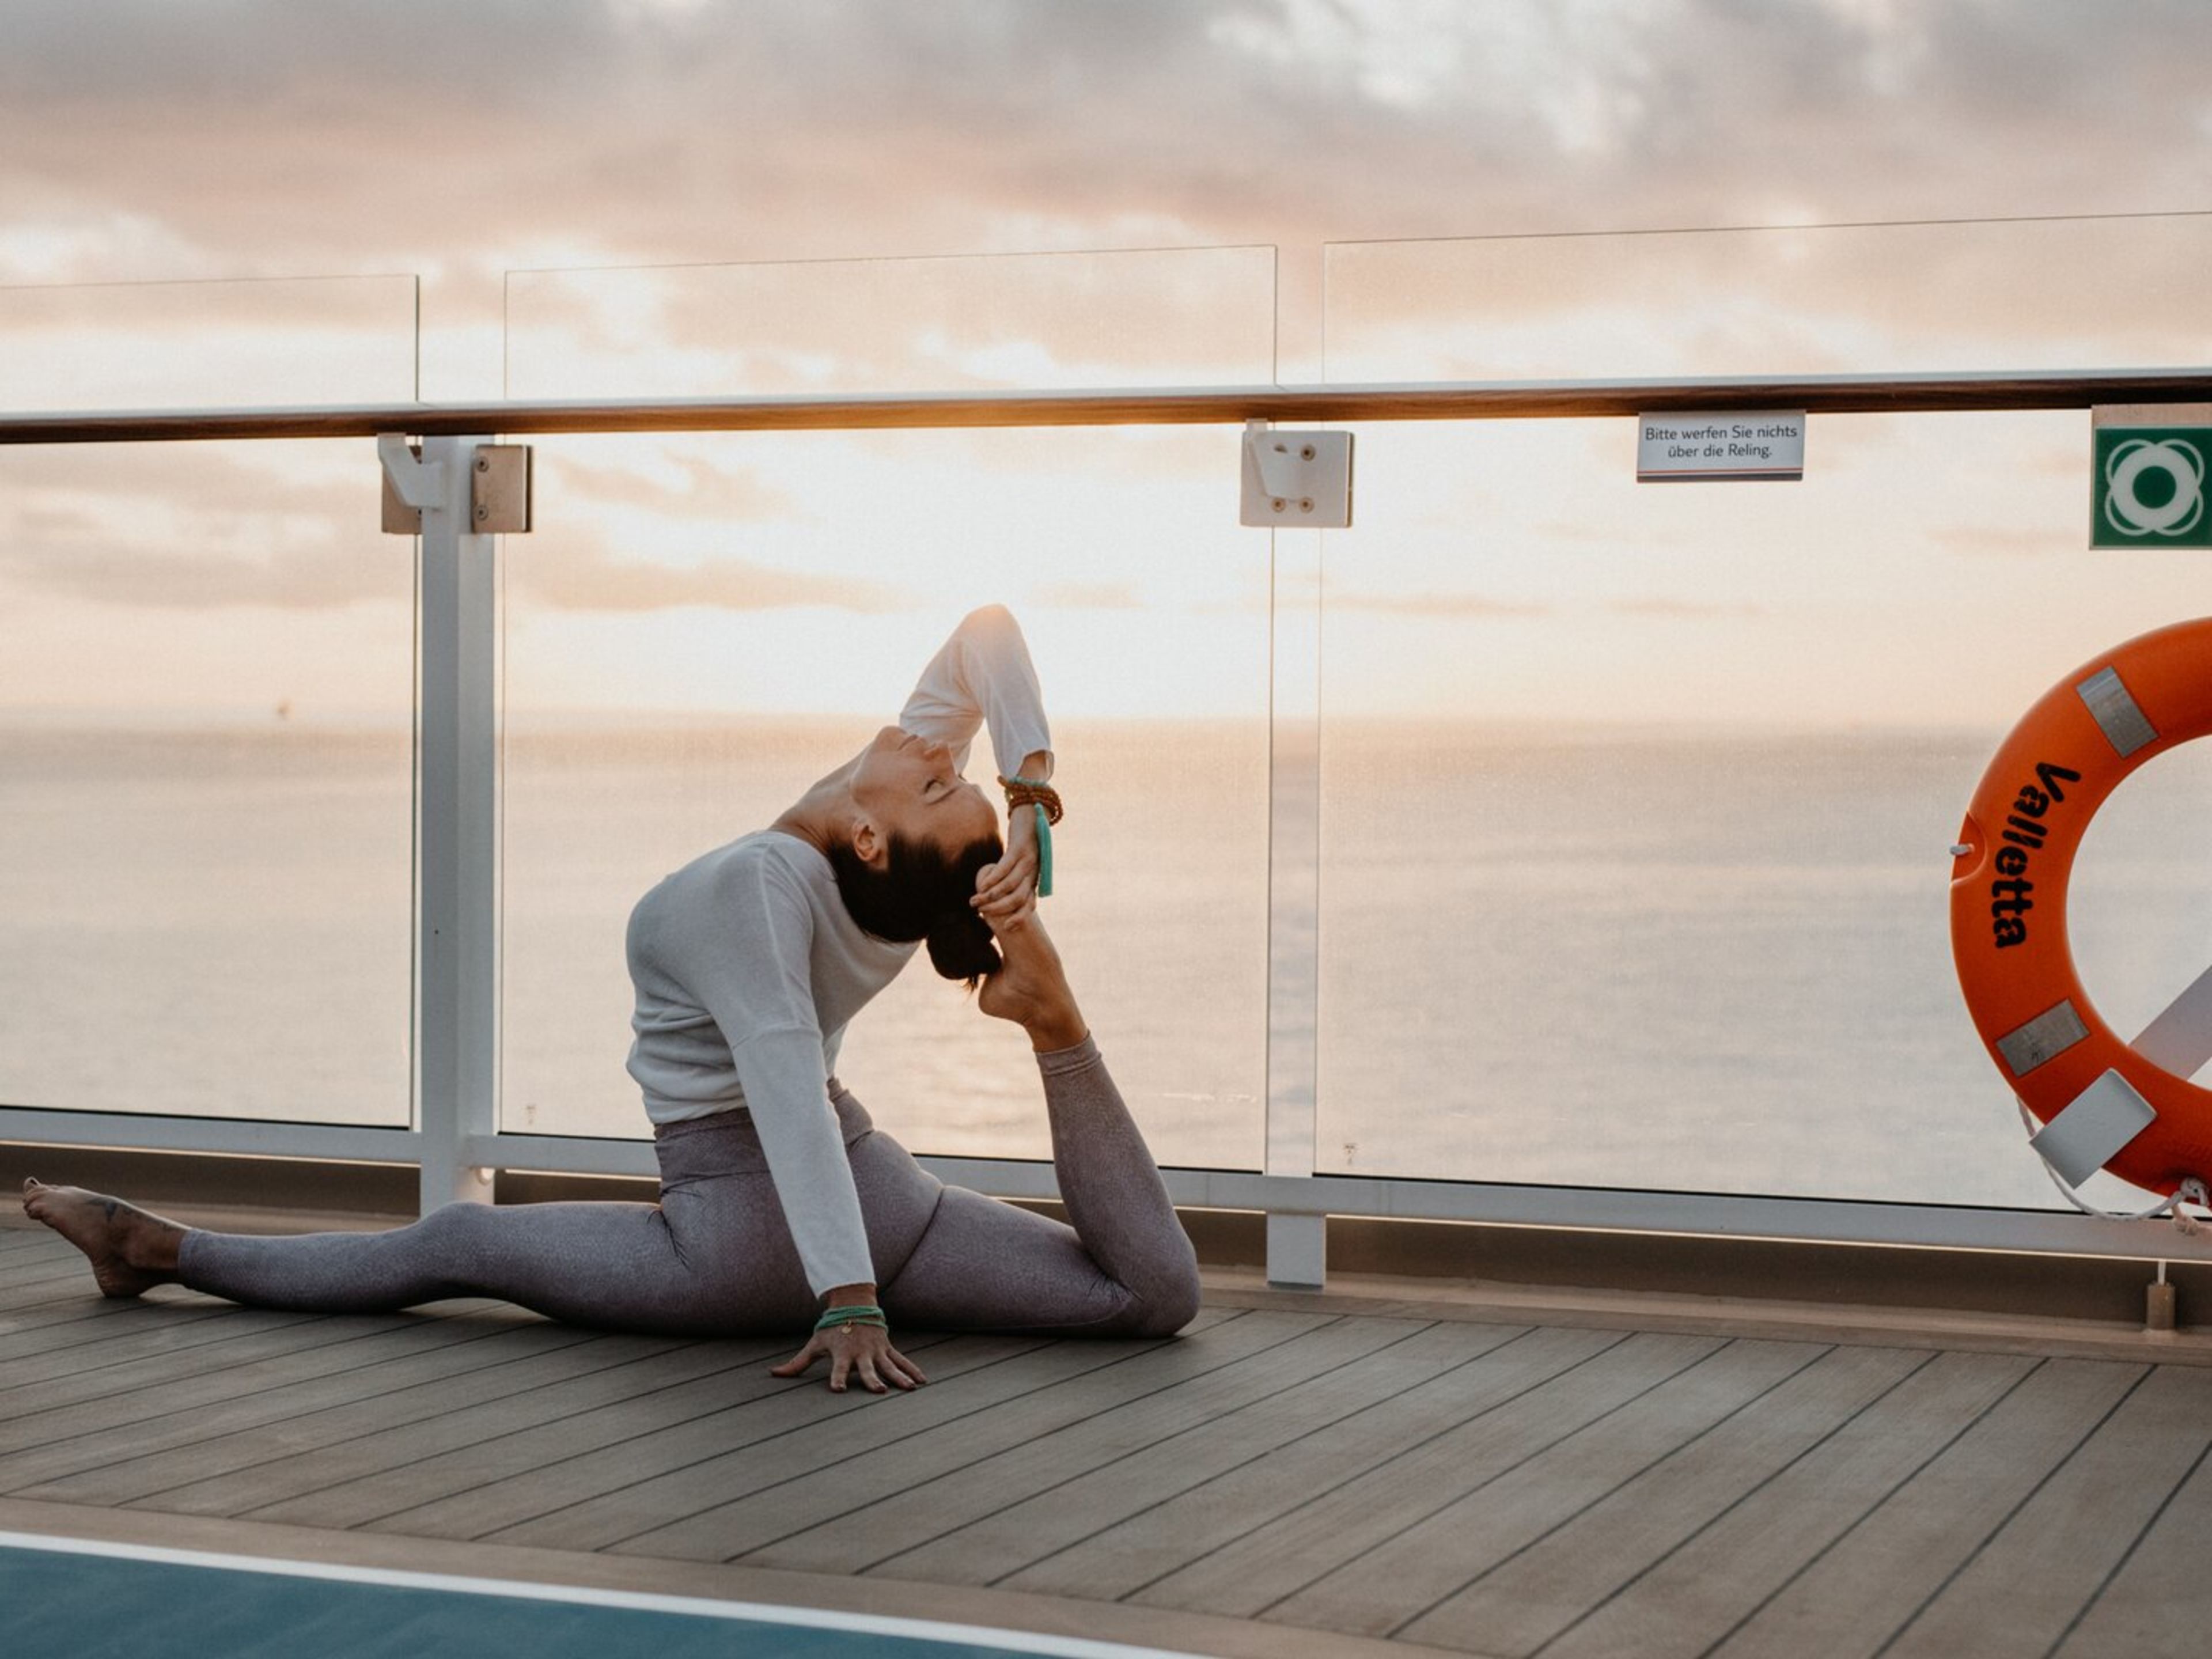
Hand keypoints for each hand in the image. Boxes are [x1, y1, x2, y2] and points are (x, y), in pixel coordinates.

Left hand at [769, 1321, 928, 1394]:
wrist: (854, 1305)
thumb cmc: (832, 1329)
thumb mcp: (815, 1344)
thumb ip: (797, 1363)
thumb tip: (773, 1374)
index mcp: (842, 1353)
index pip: (838, 1369)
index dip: (837, 1378)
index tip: (838, 1389)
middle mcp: (861, 1353)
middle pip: (867, 1369)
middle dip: (872, 1379)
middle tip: (879, 1390)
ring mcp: (876, 1350)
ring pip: (889, 1365)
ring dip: (899, 1377)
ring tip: (909, 1389)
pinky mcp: (887, 1348)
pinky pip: (901, 1361)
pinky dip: (912, 1370)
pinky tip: (921, 1382)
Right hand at [971, 803, 1040, 932]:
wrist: (1032, 814)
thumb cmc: (1022, 842)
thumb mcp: (1020, 863)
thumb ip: (1012, 878)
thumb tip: (998, 895)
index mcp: (1034, 879)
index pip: (1030, 904)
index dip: (1019, 918)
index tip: (1005, 928)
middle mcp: (1033, 872)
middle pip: (1018, 899)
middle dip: (998, 909)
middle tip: (980, 912)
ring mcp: (1027, 860)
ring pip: (1009, 885)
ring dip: (990, 896)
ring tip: (974, 900)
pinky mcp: (1019, 848)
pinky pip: (1005, 867)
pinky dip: (992, 878)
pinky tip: (982, 883)